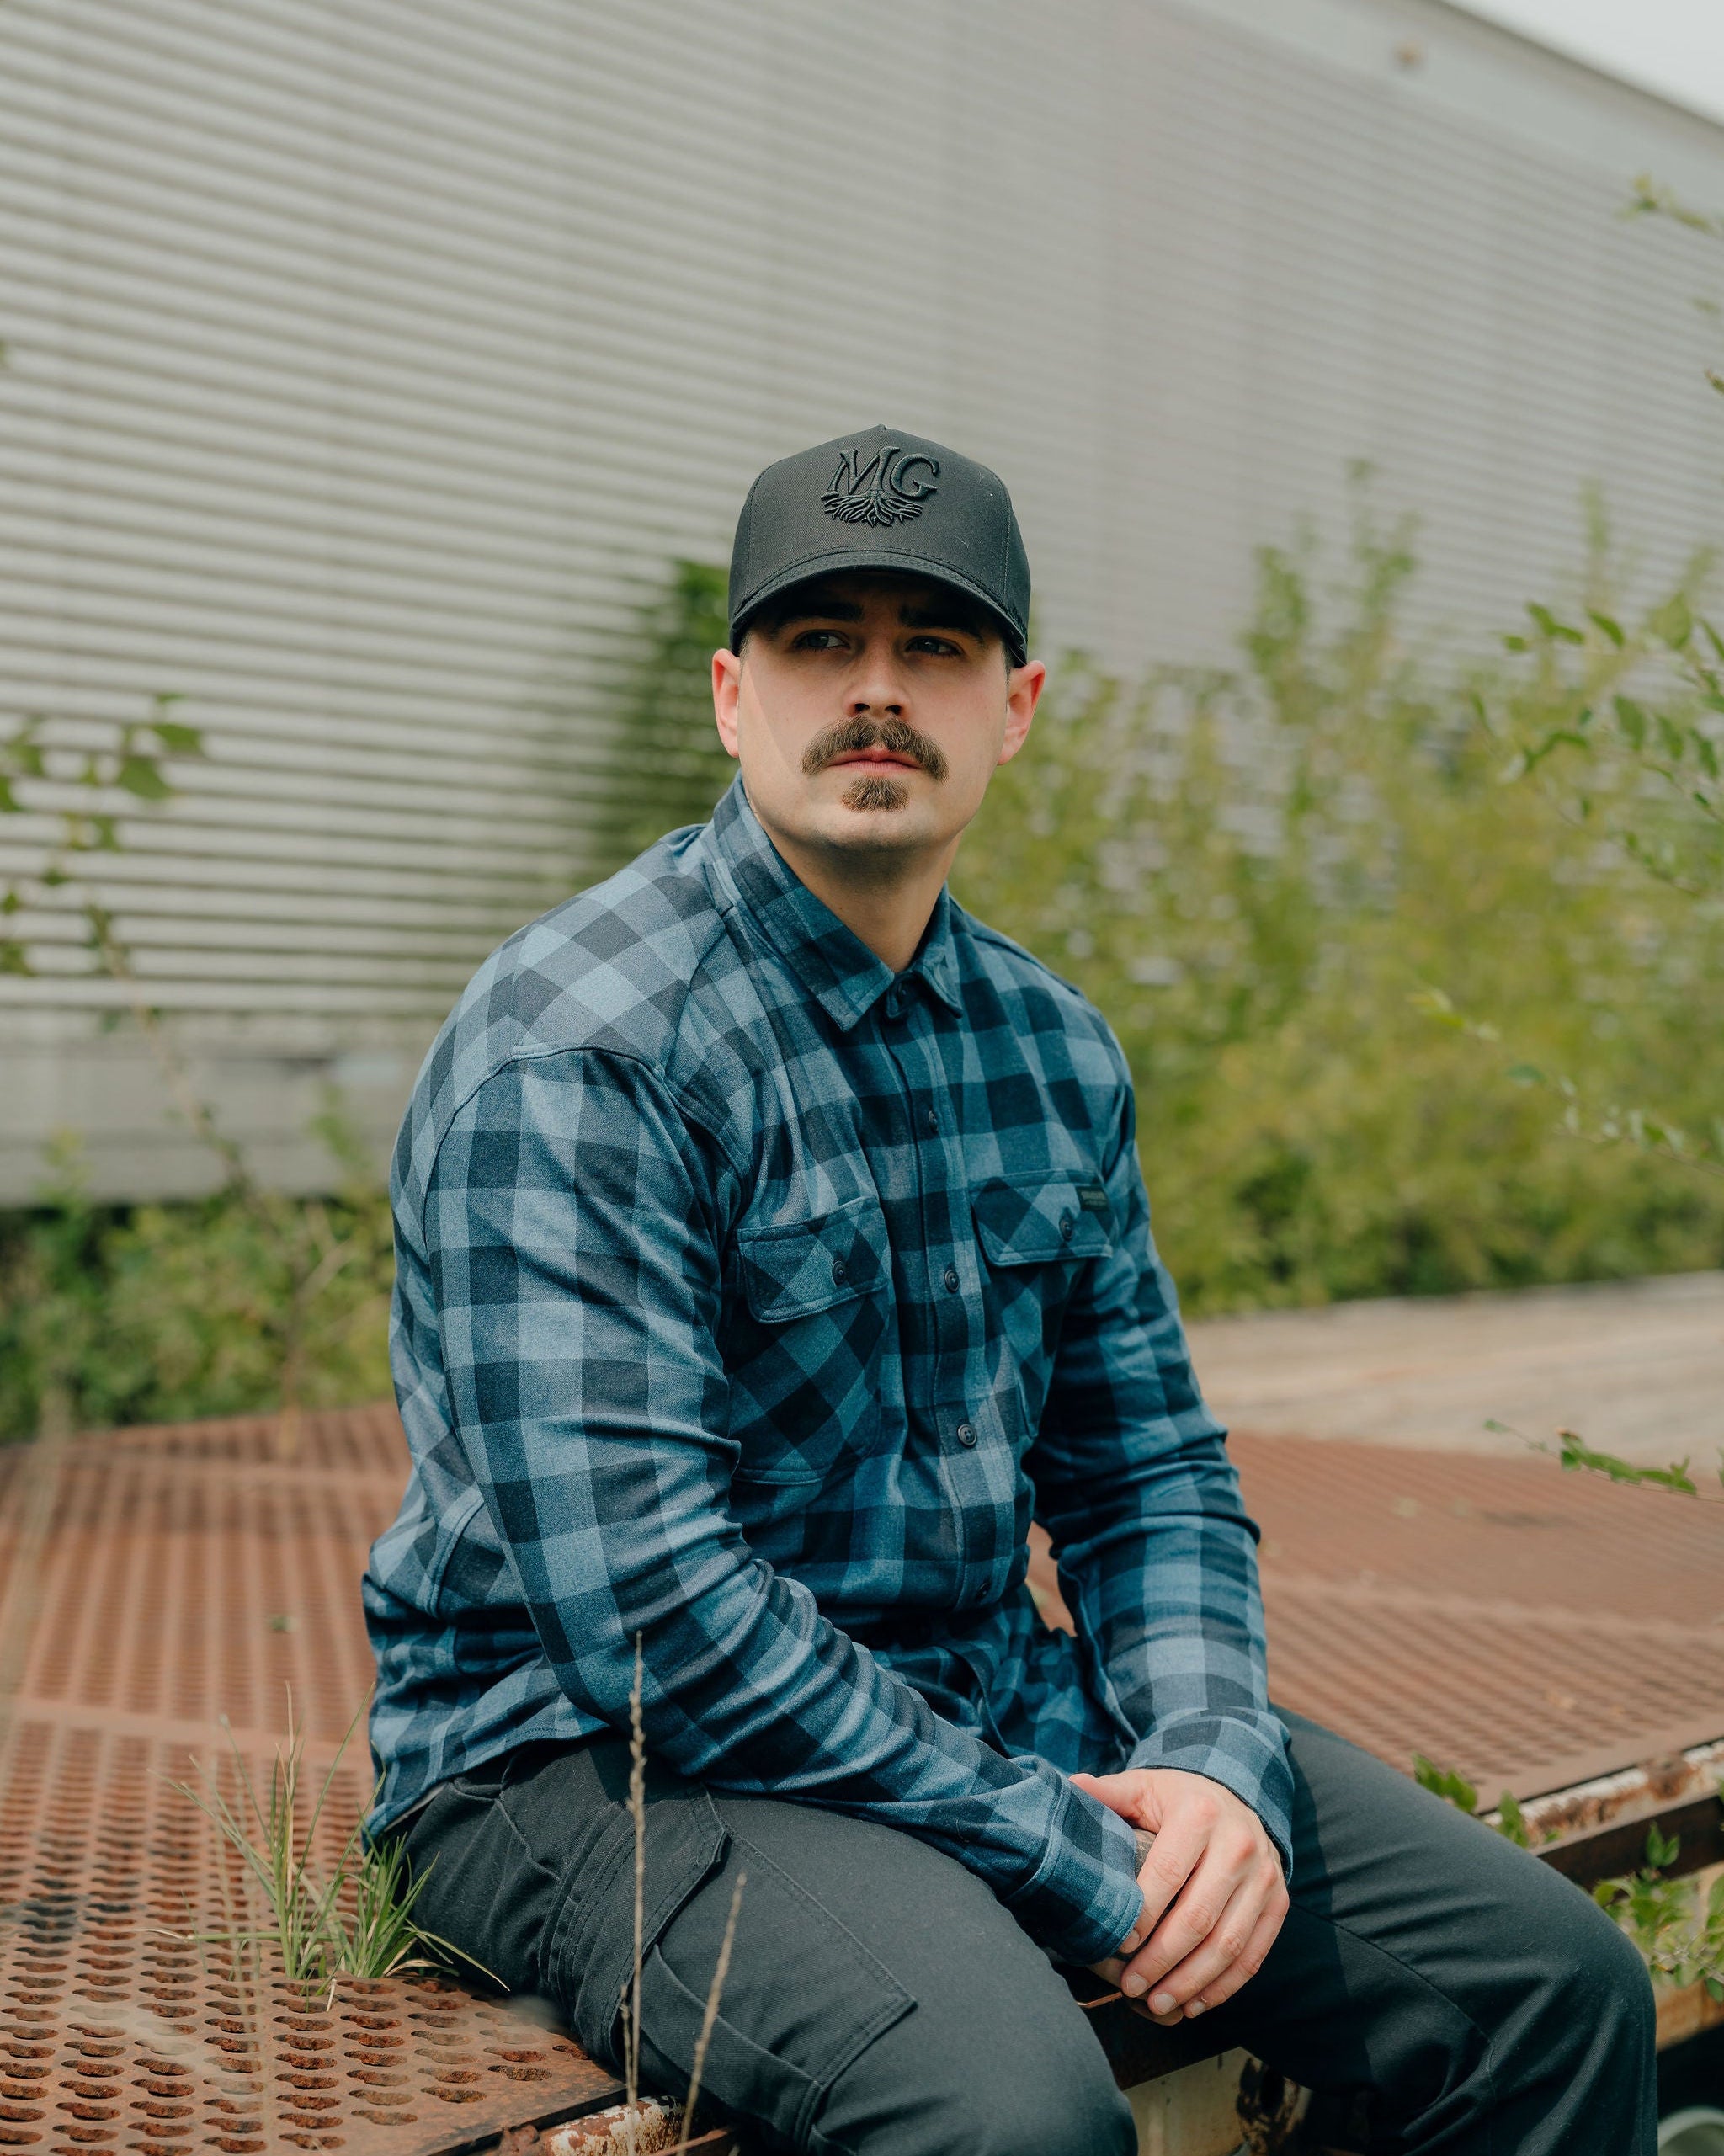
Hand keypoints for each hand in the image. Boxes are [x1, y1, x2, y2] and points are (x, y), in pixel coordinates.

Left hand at [1075, 1767, 1286, 2025]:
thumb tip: (1070, 1788)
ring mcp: (1264, 1876)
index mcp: (1200, 1814)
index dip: (1143, 1914)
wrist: (1236, 1796)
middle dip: (1162, 1960)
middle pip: (1198, 1916)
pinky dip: (1224, 1986)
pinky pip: (1254, 1954)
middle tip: (1131, 1987)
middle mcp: (1239, 1844)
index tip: (1118, 1944)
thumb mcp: (1142, 1787)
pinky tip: (1195, 2003)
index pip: (1168, 1873)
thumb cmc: (1176, 1800)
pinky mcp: (1279, 1902)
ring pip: (1228, 1943)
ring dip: (1191, 1982)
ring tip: (1157, 2003)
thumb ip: (1108, 1793)